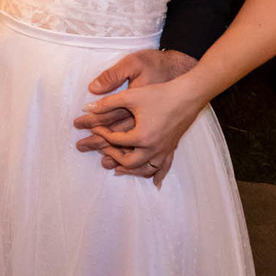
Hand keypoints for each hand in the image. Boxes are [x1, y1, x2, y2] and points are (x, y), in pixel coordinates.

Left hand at [74, 49, 195, 186]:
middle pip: (128, 161)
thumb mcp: (130, 96)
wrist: (188, 94)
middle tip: (103, 148)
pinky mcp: (172, 148)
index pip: (115, 140)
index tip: (94, 127)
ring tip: (119, 167)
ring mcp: (164, 150)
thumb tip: (87, 108)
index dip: (102, 134)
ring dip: (131, 170)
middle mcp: (153, 148)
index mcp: (141, 137)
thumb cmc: (159, 93)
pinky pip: (163, 167)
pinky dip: (155, 175)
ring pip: (145, 169)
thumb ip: (107, 103)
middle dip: (113, 156)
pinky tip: (154, 183)